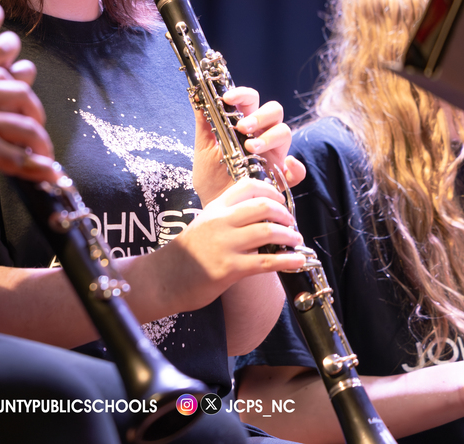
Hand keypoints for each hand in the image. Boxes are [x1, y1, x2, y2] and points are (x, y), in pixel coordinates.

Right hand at [0, 66, 58, 203]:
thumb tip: (1, 114)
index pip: (2, 76)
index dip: (19, 92)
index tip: (24, 109)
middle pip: (22, 94)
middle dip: (37, 113)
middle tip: (38, 131)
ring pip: (28, 128)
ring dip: (42, 144)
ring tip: (43, 156)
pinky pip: (21, 158)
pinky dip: (39, 168)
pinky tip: (47, 173)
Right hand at [155, 177, 305, 312]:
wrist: (165, 277)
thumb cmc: (188, 253)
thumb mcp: (204, 224)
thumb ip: (227, 217)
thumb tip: (259, 215)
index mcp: (215, 208)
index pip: (248, 186)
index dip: (271, 190)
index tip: (281, 200)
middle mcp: (220, 221)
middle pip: (263, 206)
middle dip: (285, 214)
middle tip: (291, 223)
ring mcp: (225, 244)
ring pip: (268, 231)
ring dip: (290, 236)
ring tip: (296, 241)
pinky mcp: (230, 268)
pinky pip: (267, 262)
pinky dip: (288, 260)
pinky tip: (297, 260)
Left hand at [192, 86, 305, 206]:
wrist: (214, 203)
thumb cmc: (210, 175)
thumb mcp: (203, 148)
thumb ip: (203, 124)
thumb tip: (196, 97)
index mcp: (244, 125)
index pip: (250, 100)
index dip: (243, 94)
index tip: (228, 99)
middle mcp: (262, 135)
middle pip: (274, 111)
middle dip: (259, 115)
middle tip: (242, 127)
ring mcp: (273, 155)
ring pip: (285, 133)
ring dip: (270, 137)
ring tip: (251, 148)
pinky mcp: (281, 177)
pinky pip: (298, 171)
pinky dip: (297, 167)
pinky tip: (287, 165)